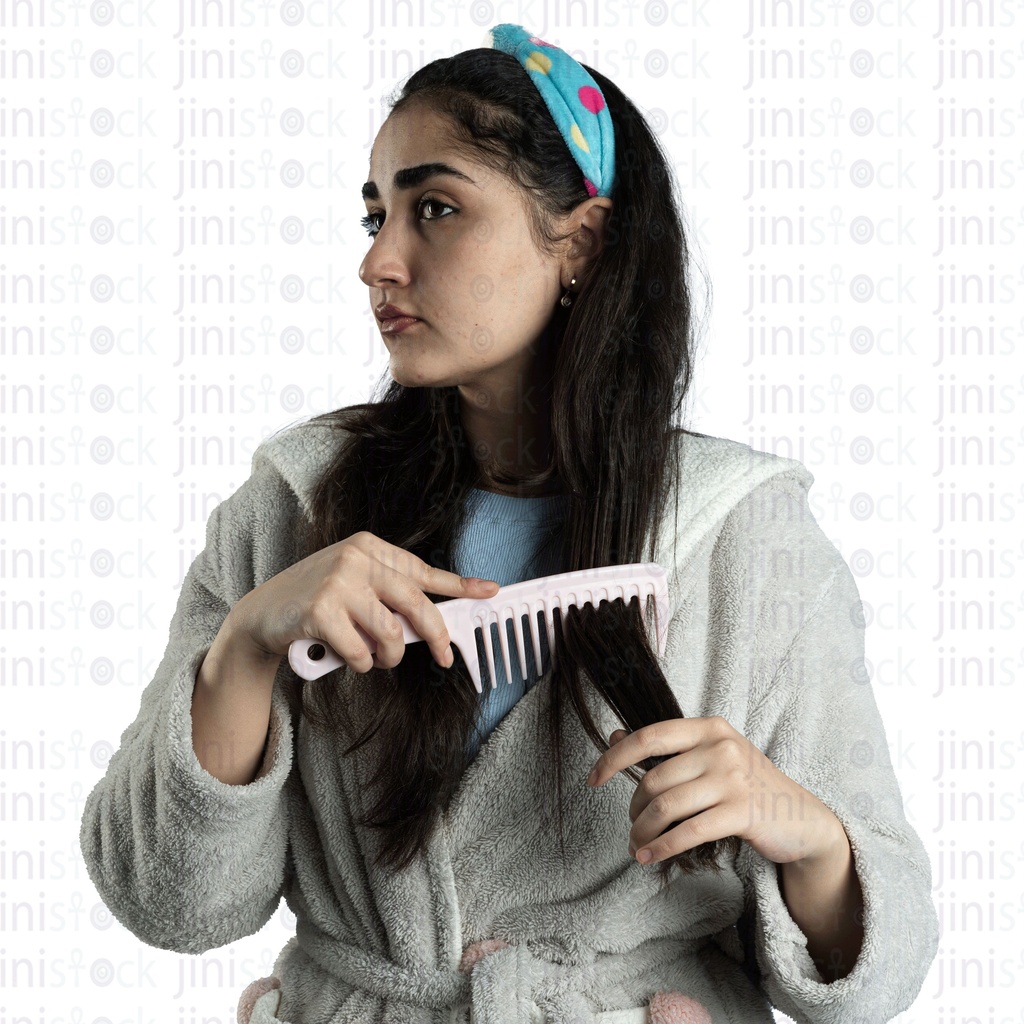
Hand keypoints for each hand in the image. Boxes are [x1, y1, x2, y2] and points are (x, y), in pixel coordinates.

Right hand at [224, 530, 498, 673]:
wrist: (261, 615)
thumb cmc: (316, 600)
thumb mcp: (355, 583)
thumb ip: (390, 594)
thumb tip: (435, 620)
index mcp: (369, 546)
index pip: (422, 570)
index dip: (459, 584)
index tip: (490, 591)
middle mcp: (355, 557)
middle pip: (415, 603)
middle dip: (436, 636)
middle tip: (445, 657)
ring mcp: (337, 582)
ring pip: (390, 634)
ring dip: (388, 657)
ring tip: (375, 658)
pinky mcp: (320, 611)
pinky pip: (361, 652)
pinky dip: (360, 664)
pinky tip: (347, 657)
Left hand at [587, 716, 845, 867]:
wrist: (800, 817)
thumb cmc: (745, 785)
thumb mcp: (709, 756)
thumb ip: (666, 748)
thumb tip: (614, 736)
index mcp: (708, 727)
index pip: (649, 737)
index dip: (615, 758)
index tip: (593, 778)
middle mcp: (721, 747)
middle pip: (655, 779)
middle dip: (634, 809)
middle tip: (633, 826)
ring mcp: (733, 779)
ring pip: (667, 806)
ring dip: (643, 832)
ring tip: (637, 846)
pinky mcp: (742, 812)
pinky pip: (688, 831)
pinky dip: (662, 847)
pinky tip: (650, 856)